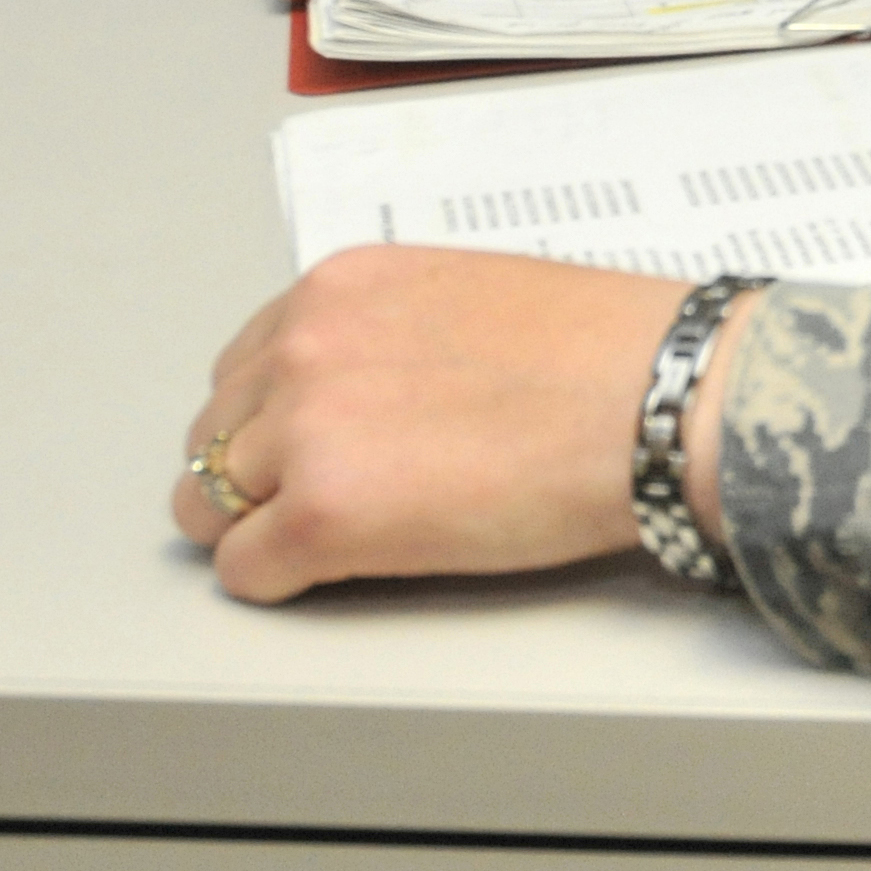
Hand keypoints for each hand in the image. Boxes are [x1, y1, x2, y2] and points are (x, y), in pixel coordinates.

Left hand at [171, 246, 742, 603]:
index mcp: (339, 288)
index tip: (314, 449)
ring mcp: (305, 433)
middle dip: (257, 476)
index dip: (274, 421)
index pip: (242, 369)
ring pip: (207, 508)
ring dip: (262, 529)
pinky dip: (281, 583)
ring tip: (339, 541)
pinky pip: (245, 572)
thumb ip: (389, 333)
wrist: (663, 400)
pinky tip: (342, 572)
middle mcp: (303, 348)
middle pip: (212, 440)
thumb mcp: (468, 296)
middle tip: (326, 503)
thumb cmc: (606, 353)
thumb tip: (367, 390)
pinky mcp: (325, 518)